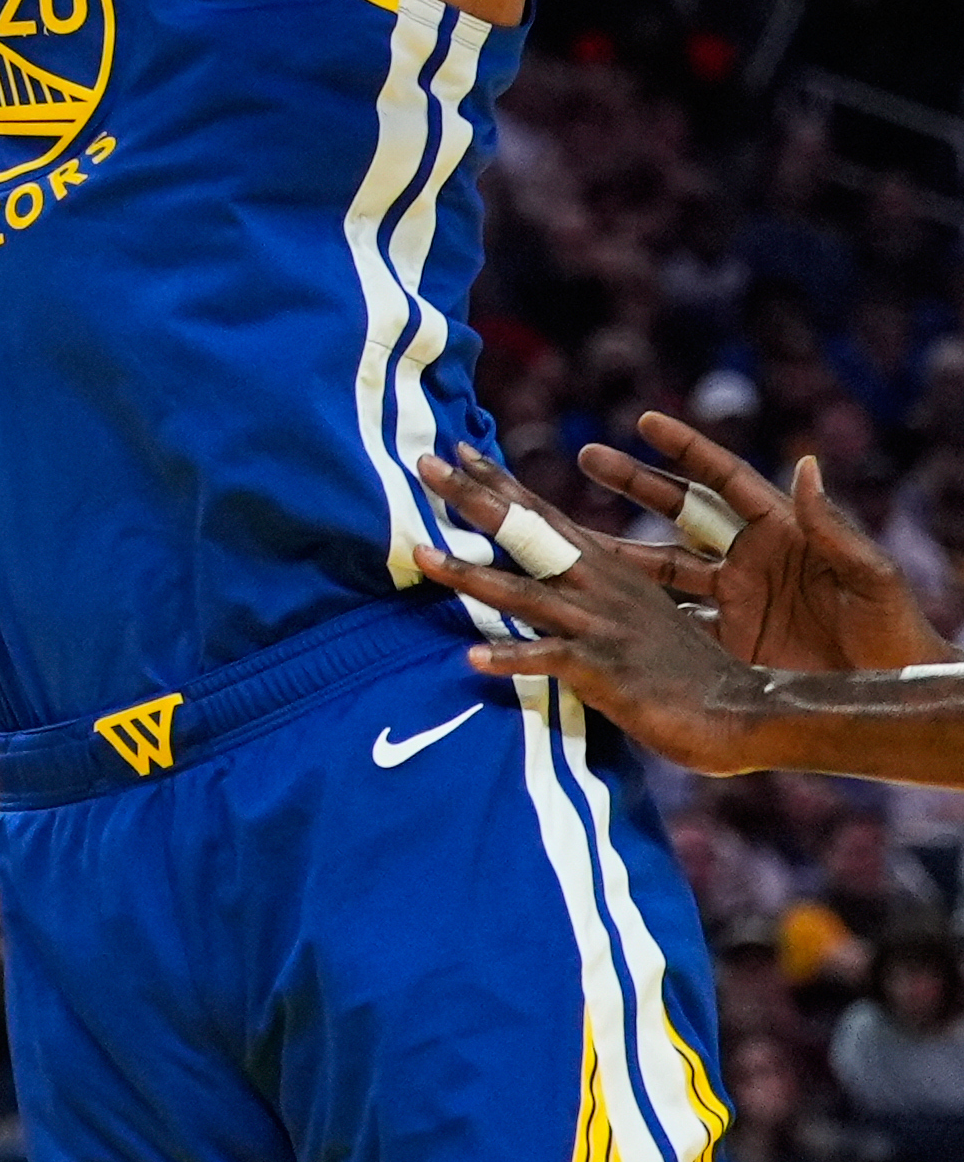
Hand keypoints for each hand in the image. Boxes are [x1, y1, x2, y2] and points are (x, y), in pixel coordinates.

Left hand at [413, 456, 771, 771]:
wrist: (742, 712)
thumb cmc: (683, 669)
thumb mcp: (636, 613)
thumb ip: (593, 590)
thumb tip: (551, 574)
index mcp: (609, 569)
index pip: (546, 515)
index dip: (501, 483)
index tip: (458, 448)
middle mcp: (602, 587)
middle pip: (529, 533)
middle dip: (475, 498)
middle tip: (424, 463)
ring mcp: (603, 626)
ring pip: (523, 592)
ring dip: (468, 573)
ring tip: (419, 553)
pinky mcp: (608, 670)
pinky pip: (550, 660)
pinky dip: (511, 656)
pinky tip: (471, 655)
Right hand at [584, 407, 937, 673]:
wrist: (896, 694)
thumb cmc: (897, 630)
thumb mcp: (871, 576)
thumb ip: (833, 527)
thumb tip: (806, 464)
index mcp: (784, 532)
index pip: (727, 479)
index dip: (687, 448)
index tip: (645, 420)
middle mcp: (752, 558)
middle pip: (681, 511)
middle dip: (635, 482)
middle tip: (587, 456)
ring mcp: (736, 599)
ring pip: (663, 564)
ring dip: (619, 548)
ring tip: (569, 534)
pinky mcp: (728, 640)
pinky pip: (671, 619)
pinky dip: (635, 611)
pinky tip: (597, 602)